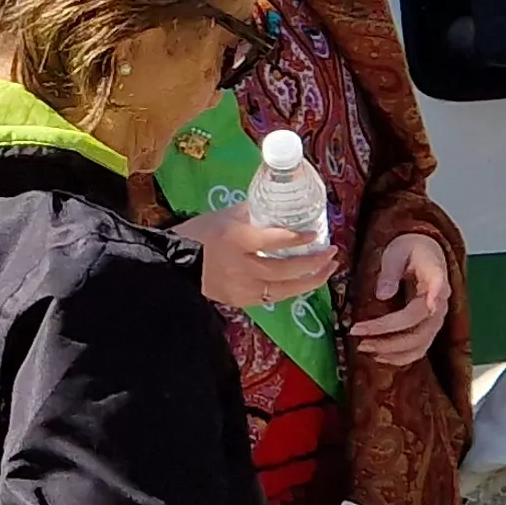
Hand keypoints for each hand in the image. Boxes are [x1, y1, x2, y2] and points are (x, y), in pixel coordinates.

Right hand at [172, 205, 341, 310]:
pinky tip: (303, 282)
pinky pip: (272, 297)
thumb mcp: (224, 215)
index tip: (316, 232)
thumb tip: (279, 203)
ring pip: (284, 289)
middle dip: (314, 262)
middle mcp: (242, 267)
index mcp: (237, 240)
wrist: (173, 264)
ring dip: (310, 280)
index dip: (299, 238)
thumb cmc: (198, 234)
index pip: (275, 241)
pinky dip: (291, 289)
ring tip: (327, 270)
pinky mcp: (240, 301)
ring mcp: (242, 288)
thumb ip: (252, 212)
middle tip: (332, 252)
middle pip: (286, 269)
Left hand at [349, 234, 453, 367]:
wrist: (423, 255)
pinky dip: (399, 357)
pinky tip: (378, 356)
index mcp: (437, 277)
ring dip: (391, 351)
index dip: (434, 297)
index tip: (430, 305)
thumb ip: (390, 271)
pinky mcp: (428, 330)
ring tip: (363, 346)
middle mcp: (440, 304)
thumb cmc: (409, 250)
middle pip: (419, 328)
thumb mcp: (396, 252)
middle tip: (357, 332)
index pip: (437, 289)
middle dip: (388, 336)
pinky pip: (418, 350)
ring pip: (419, 345)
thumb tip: (382, 295)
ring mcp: (436, 320)